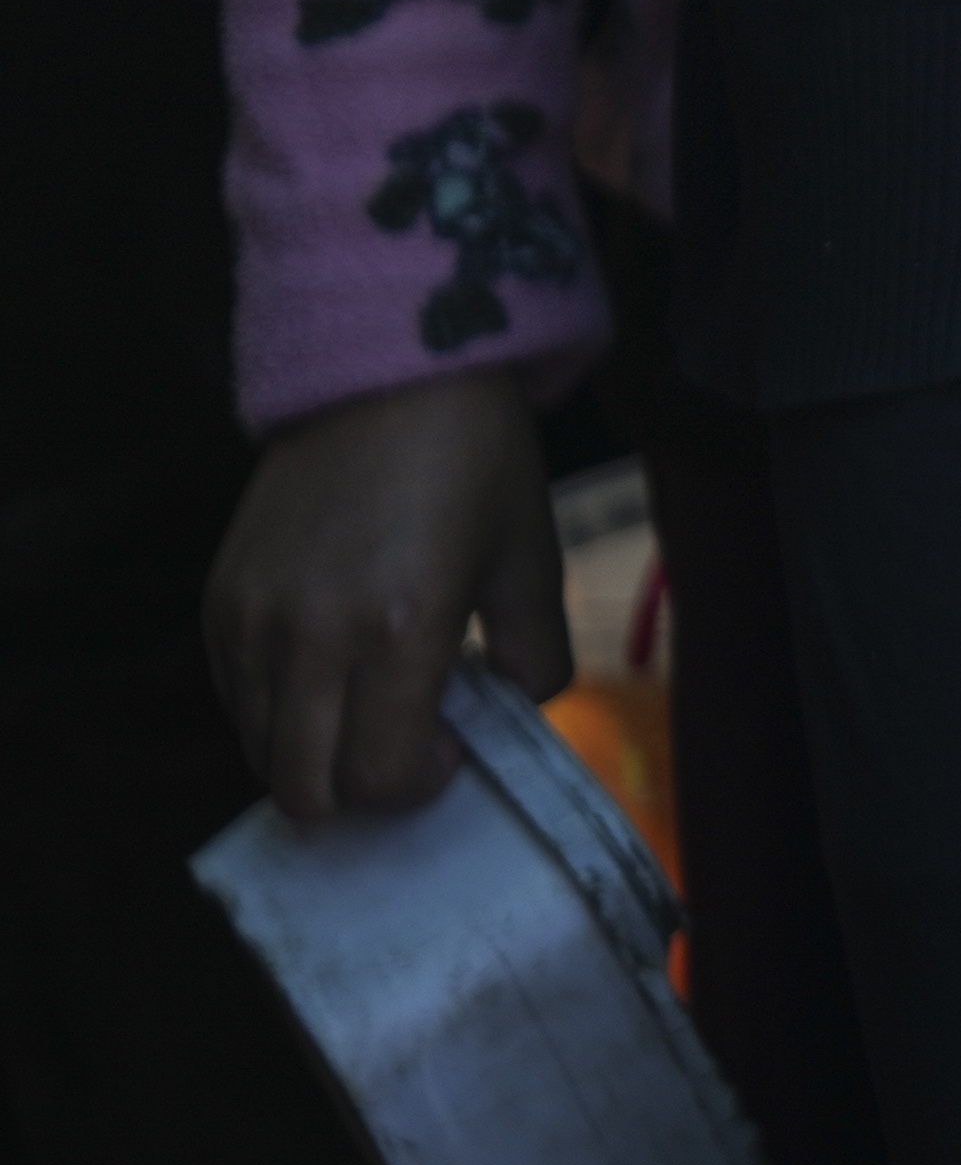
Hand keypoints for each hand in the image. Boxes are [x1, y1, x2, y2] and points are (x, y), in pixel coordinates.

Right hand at [206, 370, 564, 822]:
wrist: (389, 372)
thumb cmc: (477, 463)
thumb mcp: (533, 559)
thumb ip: (536, 657)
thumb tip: (511, 718)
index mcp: (400, 627)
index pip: (378, 776)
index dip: (417, 785)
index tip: (452, 744)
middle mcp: (311, 634)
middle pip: (303, 789)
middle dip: (360, 792)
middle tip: (408, 742)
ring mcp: (252, 617)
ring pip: (260, 752)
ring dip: (316, 753)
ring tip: (371, 701)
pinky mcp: (219, 597)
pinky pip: (234, 699)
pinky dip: (278, 713)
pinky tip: (332, 668)